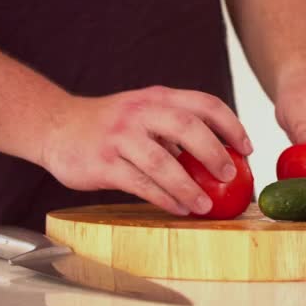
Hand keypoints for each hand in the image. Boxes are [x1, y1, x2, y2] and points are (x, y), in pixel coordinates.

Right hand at [41, 86, 252, 215]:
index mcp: (158, 97)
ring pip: (163, 162)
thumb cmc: (112, 124)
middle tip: (231, 176)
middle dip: (215, 153)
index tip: (248, 149)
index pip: (205, 103)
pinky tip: (179, 208)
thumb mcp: (145, 113)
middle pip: (188, 127)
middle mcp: (140, 112)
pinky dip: (164, 198)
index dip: (232, 125)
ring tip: (205, 205)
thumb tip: (223, 157)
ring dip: (189, 187)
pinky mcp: (103, 162)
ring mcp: (120, 136)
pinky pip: (140, 184)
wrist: (57, 126)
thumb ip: (178, 128)